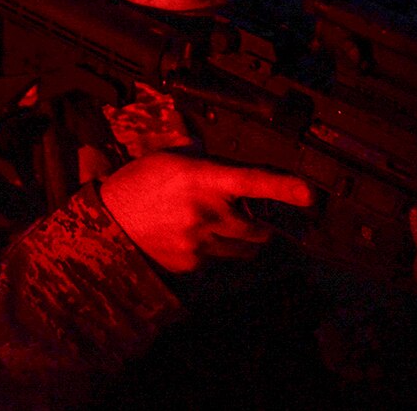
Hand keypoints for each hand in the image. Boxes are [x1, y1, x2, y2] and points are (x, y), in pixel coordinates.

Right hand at [100, 152, 313, 272]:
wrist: (106, 221)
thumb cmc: (140, 183)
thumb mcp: (170, 156)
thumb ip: (202, 153)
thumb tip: (218, 152)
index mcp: (204, 178)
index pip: (253, 180)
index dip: (284, 187)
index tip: (310, 194)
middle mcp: (206, 212)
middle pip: (258, 229)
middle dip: (258, 225)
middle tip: (242, 215)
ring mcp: (200, 243)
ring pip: (243, 249)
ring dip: (240, 240)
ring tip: (214, 225)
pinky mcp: (192, 264)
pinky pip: (219, 260)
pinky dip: (214, 251)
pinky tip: (190, 238)